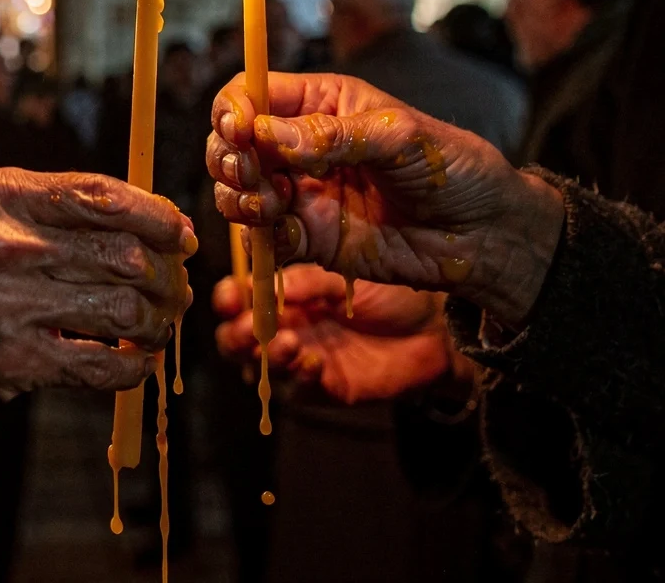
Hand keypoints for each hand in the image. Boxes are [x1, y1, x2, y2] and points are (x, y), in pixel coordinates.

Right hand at [0, 169, 197, 430]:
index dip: (158, 217)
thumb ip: (42, 205)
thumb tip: (135, 216)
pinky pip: (101, 365)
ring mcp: (10, 305)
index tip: (180, 234)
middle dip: (168, 276)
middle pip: (127, 255)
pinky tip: (135, 362)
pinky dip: (133, 367)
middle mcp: (6, 244)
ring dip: (158, 323)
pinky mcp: (12, 362)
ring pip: (124, 310)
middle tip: (177, 289)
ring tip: (159, 327)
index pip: (104, 197)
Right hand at [207, 72, 563, 325]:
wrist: (485, 235)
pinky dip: (263, 237)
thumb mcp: (399, 137)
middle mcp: (301, 147)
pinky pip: (265, 238)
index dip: (233, 110)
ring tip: (269, 202)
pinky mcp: (310, 240)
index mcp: (321, 104)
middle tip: (250, 172)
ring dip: (238, 196)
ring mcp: (303, 194)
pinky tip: (291, 233)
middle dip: (228, 156)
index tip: (239, 130)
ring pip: (237, 191)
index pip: (252, 94)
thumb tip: (266, 134)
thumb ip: (333, 136)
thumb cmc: (452, 169)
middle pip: (231, 143)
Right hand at [213, 265, 466, 403]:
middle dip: (236, 336)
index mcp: (285, 297)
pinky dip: (300, 375)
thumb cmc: (390, 292)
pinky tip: (313, 360)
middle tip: (249, 329)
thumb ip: (304, 281)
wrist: (436, 327)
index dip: (228, 299)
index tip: (230, 297)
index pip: (241, 299)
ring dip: (267, 357)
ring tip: (287, 343)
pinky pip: (300, 389)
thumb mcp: (343, 275)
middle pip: (238, 340)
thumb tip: (261, 277)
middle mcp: (287, 328)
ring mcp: (305, 359)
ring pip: (263, 369)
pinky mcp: (327, 388)